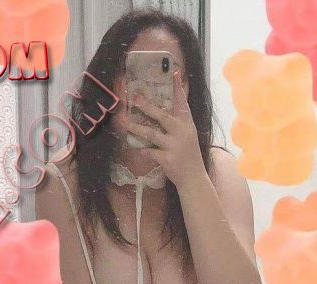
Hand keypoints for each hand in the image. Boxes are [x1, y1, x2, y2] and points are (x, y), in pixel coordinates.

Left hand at [125, 70, 203, 187]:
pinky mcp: (167, 159)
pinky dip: (142, 150)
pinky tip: (137, 148)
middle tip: (135, 98)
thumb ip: (177, 121)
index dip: (178, 87)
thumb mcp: (187, 134)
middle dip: (147, 107)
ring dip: (136, 128)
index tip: (174, 72)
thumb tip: (162, 108)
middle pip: (162, 116)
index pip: (182, 102)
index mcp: (187, 123)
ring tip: (124, 122)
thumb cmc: (188, 154)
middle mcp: (181, 132)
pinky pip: (149, 152)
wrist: (193, 177)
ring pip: (151, 134)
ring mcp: (174, 145)